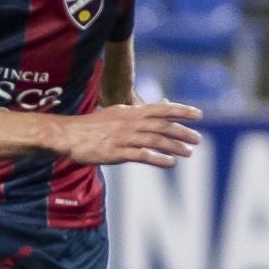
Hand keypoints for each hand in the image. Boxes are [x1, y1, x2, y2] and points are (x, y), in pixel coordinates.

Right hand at [56, 102, 202, 167]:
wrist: (69, 135)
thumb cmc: (93, 126)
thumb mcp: (118, 113)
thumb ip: (140, 111)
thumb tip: (162, 104)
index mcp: (131, 112)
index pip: (161, 109)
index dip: (181, 111)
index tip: (199, 115)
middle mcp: (130, 123)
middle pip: (162, 126)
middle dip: (182, 131)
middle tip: (198, 139)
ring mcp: (123, 138)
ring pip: (155, 140)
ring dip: (174, 146)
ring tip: (189, 153)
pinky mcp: (116, 153)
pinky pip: (141, 155)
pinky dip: (158, 159)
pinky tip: (170, 163)